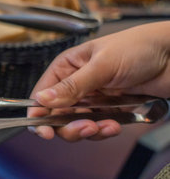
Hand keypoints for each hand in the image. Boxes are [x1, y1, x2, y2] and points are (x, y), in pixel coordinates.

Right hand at [28, 21, 169, 140]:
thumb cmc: (140, 47)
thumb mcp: (102, 65)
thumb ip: (72, 86)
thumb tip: (42, 99)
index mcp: (67, 67)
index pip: (42, 95)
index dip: (39, 115)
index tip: (45, 131)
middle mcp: (76, 84)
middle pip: (57, 116)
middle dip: (69, 126)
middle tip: (86, 128)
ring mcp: (93, 98)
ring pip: (77, 125)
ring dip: (89, 130)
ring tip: (107, 126)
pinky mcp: (110, 109)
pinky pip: (98, 127)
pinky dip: (105, 130)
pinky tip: (116, 125)